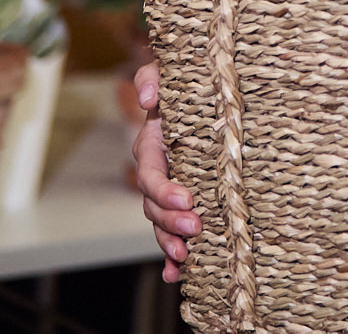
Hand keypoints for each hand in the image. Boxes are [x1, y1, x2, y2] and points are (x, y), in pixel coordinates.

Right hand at [131, 62, 196, 284]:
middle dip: (172, 222)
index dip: (164, 190)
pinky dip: (170, 254)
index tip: (186, 200)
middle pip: (154, 206)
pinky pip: (172, 231)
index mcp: (152, 146)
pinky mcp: (182, 200)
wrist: (200, 93)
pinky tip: (176, 273)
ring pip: (161, 223)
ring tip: (187, 258)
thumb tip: (147, 96)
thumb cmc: (186, 83)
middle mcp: (158, 171)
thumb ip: (152, 78)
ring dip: (170, 242)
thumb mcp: (170, 74)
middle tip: (196, 229)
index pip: (151, 174)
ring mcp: (169, 189)